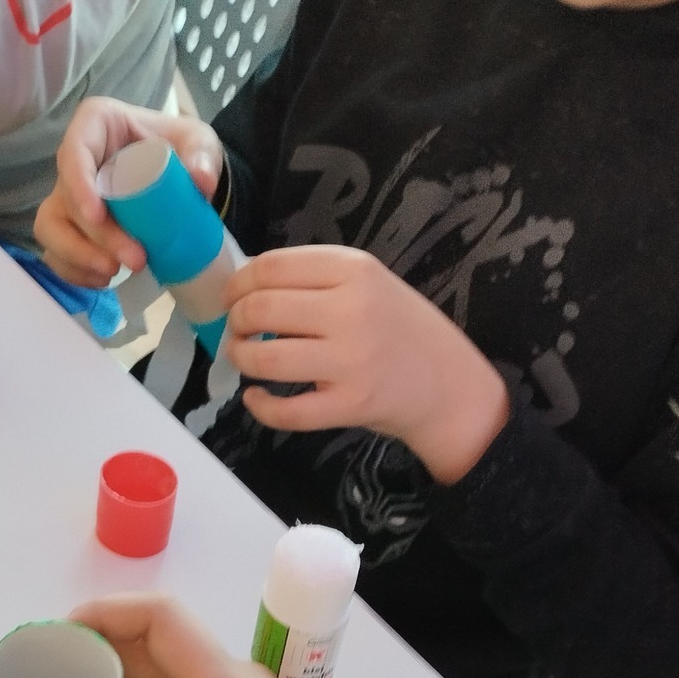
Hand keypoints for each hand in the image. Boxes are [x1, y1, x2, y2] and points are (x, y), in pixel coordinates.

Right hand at [35, 98, 224, 286]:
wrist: (181, 180)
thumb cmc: (180, 150)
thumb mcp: (199, 143)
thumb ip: (202, 156)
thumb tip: (201, 180)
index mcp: (98, 125)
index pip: (75, 150)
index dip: (79, 184)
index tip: (98, 215)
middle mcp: (77, 160)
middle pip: (66, 198)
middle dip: (97, 236)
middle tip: (136, 259)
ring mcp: (70, 197)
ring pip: (51, 227)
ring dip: (79, 256)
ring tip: (115, 274)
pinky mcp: (73, 228)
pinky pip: (58, 253)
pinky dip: (76, 271)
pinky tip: (104, 280)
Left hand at [223, 247, 511, 483]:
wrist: (446, 383)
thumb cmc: (399, 330)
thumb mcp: (369, 284)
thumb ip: (317, 280)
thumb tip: (247, 289)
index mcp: (354, 270)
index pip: (272, 267)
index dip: (238, 284)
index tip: (231, 297)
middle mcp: (351, 310)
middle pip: (262, 308)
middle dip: (237, 321)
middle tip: (238, 331)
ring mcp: (350, 360)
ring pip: (266, 358)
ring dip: (241, 358)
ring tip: (243, 359)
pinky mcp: (349, 404)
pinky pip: (286, 410)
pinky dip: (260, 406)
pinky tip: (256, 398)